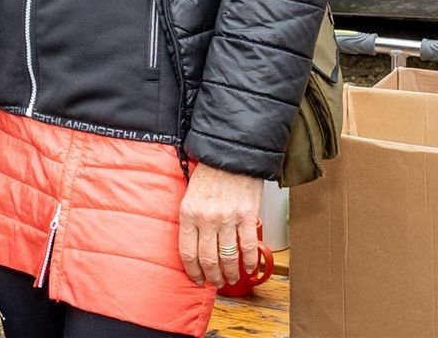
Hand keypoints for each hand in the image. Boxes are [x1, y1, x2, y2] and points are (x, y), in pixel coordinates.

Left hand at [178, 163, 263, 286]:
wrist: (231, 155)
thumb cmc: (210, 173)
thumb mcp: (190, 194)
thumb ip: (191, 219)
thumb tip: (194, 246)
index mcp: (189, 213)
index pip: (187, 252)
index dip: (193, 271)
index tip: (197, 279)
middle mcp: (207, 218)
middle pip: (208, 259)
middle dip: (212, 276)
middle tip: (216, 282)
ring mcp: (228, 218)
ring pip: (228, 257)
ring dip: (230, 273)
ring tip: (231, 279)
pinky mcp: (247, 216)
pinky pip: (248, 247)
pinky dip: (250, 263)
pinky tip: (249, 269)